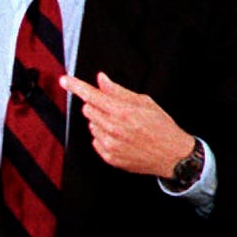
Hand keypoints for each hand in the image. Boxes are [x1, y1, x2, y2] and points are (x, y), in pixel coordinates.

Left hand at [62, 72, 192, 177]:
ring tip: (122, 126)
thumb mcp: (145, 103)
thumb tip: (101, 79)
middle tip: (113, 108)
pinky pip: (95, 141)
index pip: (91, 96)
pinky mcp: (108, 156)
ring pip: (91, 125)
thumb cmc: (162, 127)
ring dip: (101, 122)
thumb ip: (119, 91)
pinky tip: (121, 137)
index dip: (76, 86)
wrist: (172, 155)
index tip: (64, 80)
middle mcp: (112, 129)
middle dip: (96, 105)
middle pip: (87, 110)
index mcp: (122, 112)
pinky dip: (103, 136)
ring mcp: (109, 144)